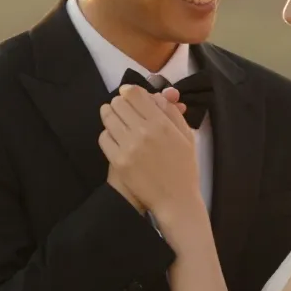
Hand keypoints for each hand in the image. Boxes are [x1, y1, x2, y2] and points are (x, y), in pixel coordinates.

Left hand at [98, 86, 199, 225]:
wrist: (175, 199)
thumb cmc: (184, 167)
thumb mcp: (186, 135)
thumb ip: (171, 112)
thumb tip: (156, 95)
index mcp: (161, 123)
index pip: (135, 94)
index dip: (129, 91)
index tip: (128, 94)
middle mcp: (143, 132)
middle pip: (119, 103)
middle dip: (120, 102)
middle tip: (123, 107)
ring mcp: (128, 147)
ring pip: (108, 118)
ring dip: (110, 114)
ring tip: (114, 117)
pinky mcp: (118, 161)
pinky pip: (103, 138)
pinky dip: (107, 134)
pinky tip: (114, 136)